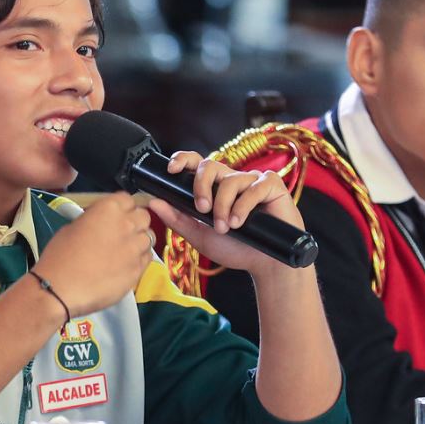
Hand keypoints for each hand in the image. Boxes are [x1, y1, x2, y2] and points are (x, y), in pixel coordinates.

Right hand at [32, 192, 152, 317]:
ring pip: (148, 237)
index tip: (114, 216)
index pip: (127, 199)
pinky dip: (139, 258)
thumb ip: (93, 219)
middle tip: (120, 232)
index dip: (121, 207)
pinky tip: (125, 264)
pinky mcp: (139, 269)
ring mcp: (136, 247)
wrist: (60, 288)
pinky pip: (147, 257)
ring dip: (138, 240)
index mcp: (109, 208)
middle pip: (143, 216)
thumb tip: (101, 221)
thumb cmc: (60, 256)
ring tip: (123, 250)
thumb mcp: (72, 226)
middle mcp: (127, 224)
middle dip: (134, 221)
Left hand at [147, 152, 301, 278]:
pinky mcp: (271, 186)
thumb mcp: (199, 236)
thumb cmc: (235, 248)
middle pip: (209, 165)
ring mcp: (252, 181)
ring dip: (224, 206)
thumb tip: (153, 202)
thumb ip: (177, 219)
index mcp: (214, 187)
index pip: (196, 163)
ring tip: (227, 227)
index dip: (183, 159)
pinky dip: (244, 205)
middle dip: (201, 187)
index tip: (171, 170)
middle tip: (202, 209)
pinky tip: (241, 222)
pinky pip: (254, 186)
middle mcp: (232, 180)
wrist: (264, 264)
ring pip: (231, 180)